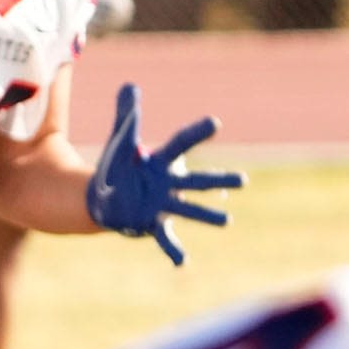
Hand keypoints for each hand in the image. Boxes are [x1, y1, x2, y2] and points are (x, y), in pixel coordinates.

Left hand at [86, 81, 242, 264]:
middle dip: (218, 181)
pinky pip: (166, 238)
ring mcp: (164, 205)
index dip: (196, 133)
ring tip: (226, 221)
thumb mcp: (120, 140)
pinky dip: (174, 250)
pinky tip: (182, 262)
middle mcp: (169, 183)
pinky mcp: (152, 223)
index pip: (181, 144)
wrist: (106, 197)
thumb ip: (126, 115)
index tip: (214, 123)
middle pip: (197, 181)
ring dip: (206, 215)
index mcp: (162, 161)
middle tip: (242, 181)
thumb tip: (129, 85)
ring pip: (189, 209)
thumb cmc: (119, 167)